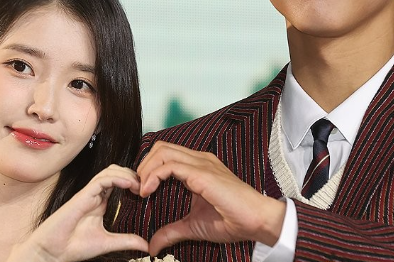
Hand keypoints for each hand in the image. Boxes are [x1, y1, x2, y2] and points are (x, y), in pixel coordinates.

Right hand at [8, 164, 148, 261]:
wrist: (52, 252)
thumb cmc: (74, 247)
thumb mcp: (108, 243)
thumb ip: (126, 241)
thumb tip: (147, 245)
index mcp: (100, 202)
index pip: (119, 181)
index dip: (135, 181)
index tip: (148, 191)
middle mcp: (95, 195)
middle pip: (116, 171)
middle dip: (133, 174)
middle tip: (147, 185)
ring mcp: (88, 193)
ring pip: (110, 171)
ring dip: (127, 174)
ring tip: (140, 185)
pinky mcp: (82, 195)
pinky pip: (101, 179)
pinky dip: (117, 178)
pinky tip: (130, 185)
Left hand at [137, 141, 285, 255]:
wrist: (256, 221)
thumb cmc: (233, 221)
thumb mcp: (194, 226)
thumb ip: (172, 231)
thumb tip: (153, 246)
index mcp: (198, 167)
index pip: (165, 155)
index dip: (148, 169)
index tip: (139, 191)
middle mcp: (199, 160)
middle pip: (160, 148)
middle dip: (143, 165)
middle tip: (137, 189)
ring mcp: (201, 163)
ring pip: (163, 151)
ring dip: (146, 169)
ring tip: (141, 190)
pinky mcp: (202, 172)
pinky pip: (170, 165)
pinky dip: (153, 175)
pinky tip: (148, 192)